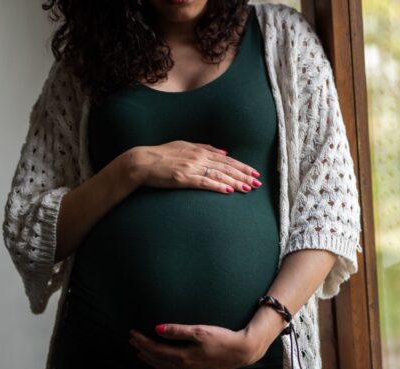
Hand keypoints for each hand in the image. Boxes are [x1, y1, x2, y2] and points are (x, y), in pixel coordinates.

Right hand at [122, 141, 261, 193]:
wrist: (141, 162)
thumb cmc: (161, 155)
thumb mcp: (184, 146)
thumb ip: (205, 148)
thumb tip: (224, 152)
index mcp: (200, 150)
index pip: (227, 160)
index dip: (242, 166)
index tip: (254, 172)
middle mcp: (198, 157)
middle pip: (226, 167)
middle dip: (244, 175)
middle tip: (258, 183)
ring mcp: (191, 168)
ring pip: (219, 175)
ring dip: (235, 182)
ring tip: (248, 188)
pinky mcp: (183, 178)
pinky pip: (204, 183)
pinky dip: (217, 186)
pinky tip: (228, 191)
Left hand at [128, 323, 264, 368]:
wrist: (242, 351)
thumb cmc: (222, 338)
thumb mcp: (199, 330)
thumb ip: (177, 330)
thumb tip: (157, 329)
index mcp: (183, 356)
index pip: (156, 349)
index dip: (143, 341)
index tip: (133, 333)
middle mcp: (185, 368)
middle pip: (158, 360)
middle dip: (144, 349)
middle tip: (132, 340)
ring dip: (151, 361)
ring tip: (141, 353)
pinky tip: (161, 366)